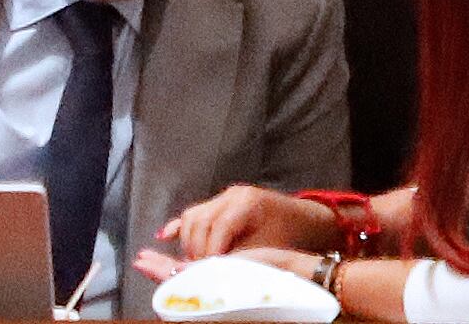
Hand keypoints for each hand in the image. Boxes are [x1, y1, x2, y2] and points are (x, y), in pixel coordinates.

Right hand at [152, 187, 338, 270]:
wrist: (303, 220)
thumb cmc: (288, 237)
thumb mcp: (266, 249)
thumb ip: (239, 256)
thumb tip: (213, 270)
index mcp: (246, 202)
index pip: (217, 228)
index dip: (210, 253)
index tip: (206, 274)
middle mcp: (231, 194)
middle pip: (198, 221)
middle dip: (195, 249)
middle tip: (194, 272)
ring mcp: (223, 196)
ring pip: (192, 216)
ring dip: (187, 241)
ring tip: (190, 264)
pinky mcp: (218, 203)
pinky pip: (194, 213)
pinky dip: (180, 227)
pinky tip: (166, 237)